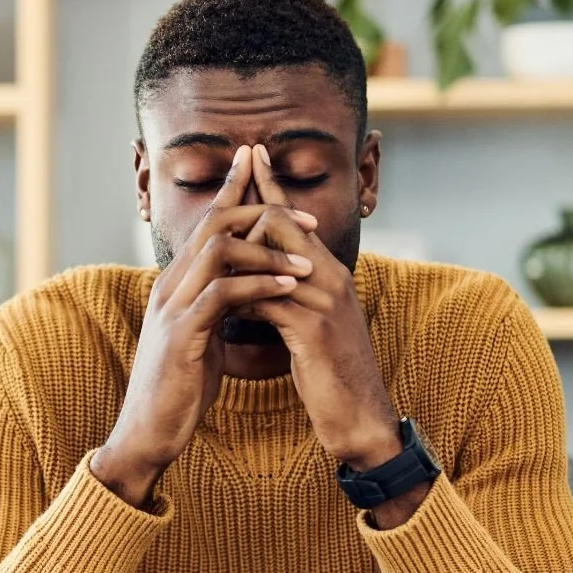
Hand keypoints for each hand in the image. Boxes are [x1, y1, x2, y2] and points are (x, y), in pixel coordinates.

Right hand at [91, 145, 317, 506]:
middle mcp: (170, 286)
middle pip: (212, 222)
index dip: (235, 192)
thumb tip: (242, 290)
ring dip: (268, 251)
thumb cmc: (180, 388)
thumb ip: (215, 308)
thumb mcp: (201, 337)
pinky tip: (288, 287)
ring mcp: (172, 308)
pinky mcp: (181, 335)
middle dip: (260, 210)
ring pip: (218, 250)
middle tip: (306, 216)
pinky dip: (259, 286)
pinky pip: (222, 294)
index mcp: (176, 284)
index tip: (266, 173)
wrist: (150, 431)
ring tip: (306, 262)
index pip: (205, 223)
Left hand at [242, 144, 401, 471]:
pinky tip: (225, 305)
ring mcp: (325, 302)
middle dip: (246, 213)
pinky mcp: (314, 331)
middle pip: (281, 222)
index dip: (272, 185)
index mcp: (330, 274)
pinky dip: (242, 298)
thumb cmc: (332, 374)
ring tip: (212, 257)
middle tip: (224, 208)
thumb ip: (290, 299)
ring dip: (237, 255)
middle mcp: (331, 278)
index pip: (296, 217)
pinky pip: (268, 299)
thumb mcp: (311, 328)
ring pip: (272, 255)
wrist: (360, 417)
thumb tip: (256, 283)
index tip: (250, 156)